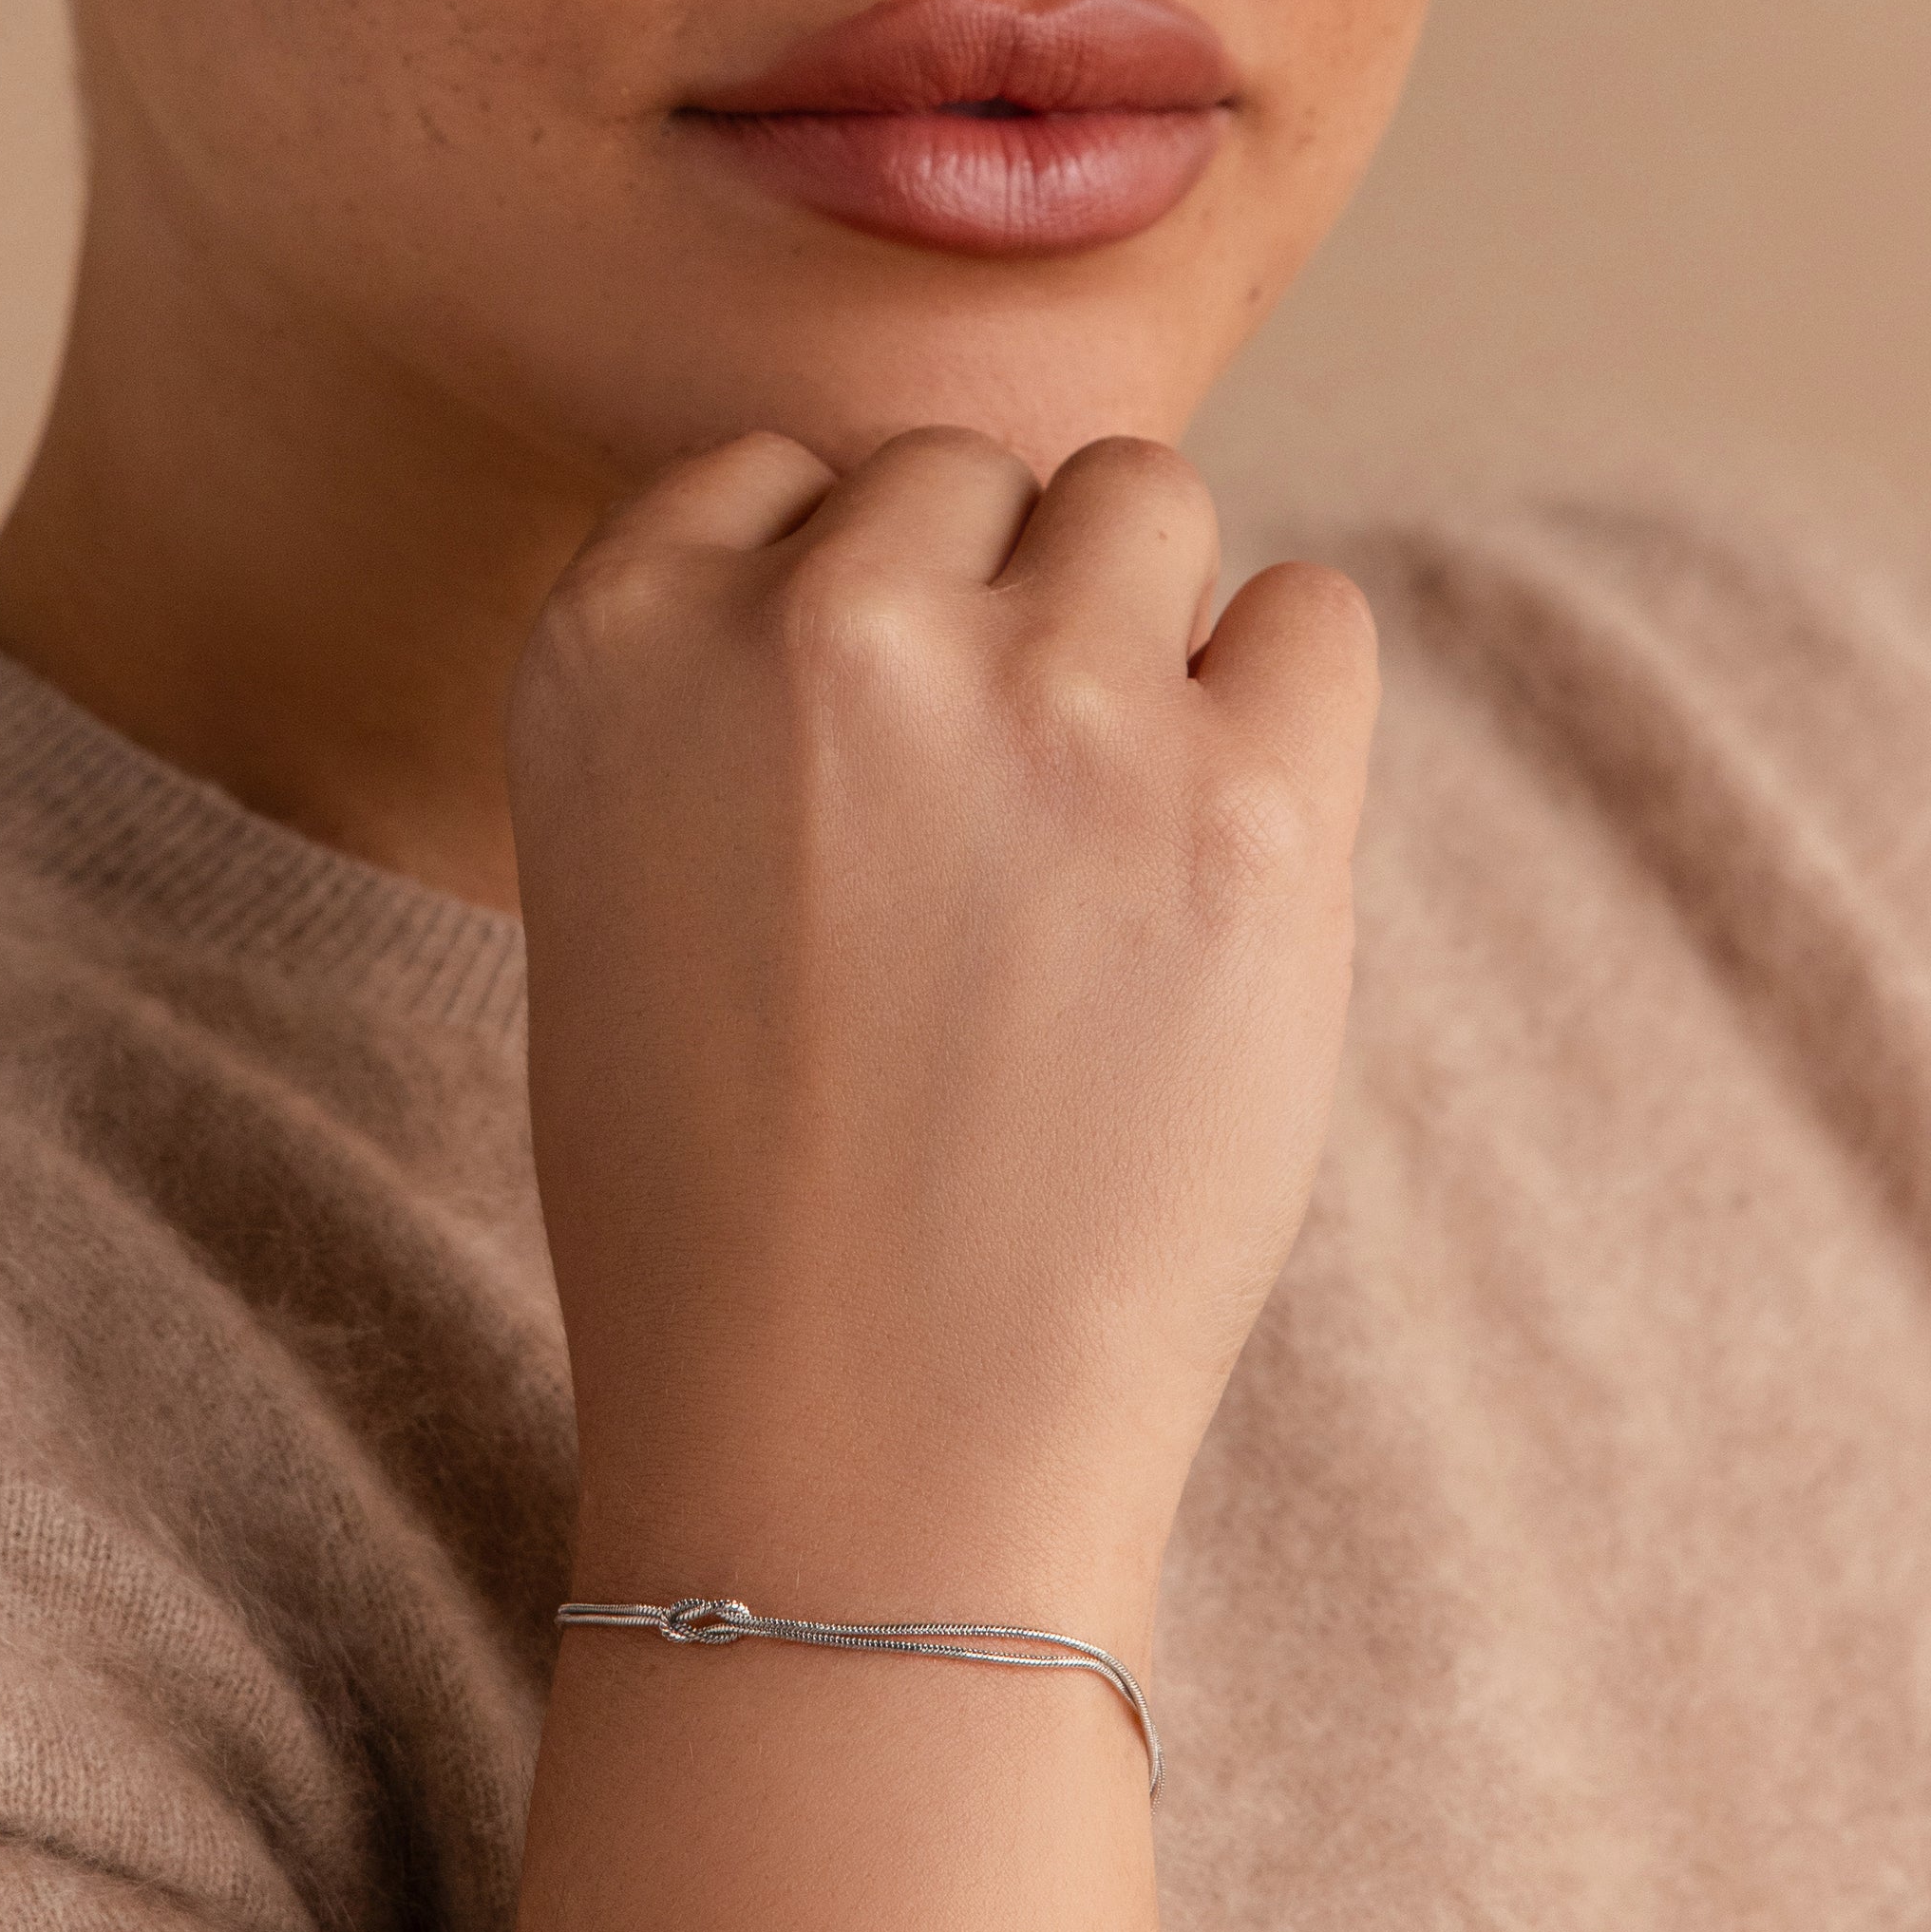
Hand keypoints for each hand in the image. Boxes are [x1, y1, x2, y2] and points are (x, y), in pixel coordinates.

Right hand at [509, 427, 1378, 1650]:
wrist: (856, 1457)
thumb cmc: (726, 1205)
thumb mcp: (620, 889)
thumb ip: (727, 692)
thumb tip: (928, 565)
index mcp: (619, 641)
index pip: (776, 473)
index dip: (837, 601)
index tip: (858, 753)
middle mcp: (821, 628)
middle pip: (967, 475)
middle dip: (989, 609)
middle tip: (986, 830)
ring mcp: (1043, 707)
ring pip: (1143, 499)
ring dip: (1136, 628)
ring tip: (1104, 838)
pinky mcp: (1244, 808)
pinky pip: (1311, 617)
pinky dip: (1282, 712)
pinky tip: (1220, 863)